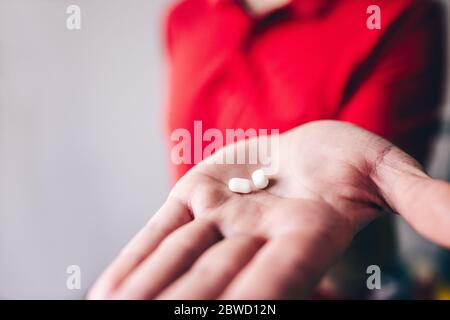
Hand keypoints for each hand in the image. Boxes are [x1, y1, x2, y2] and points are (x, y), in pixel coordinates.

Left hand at [89, 120, 449, 298]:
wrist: (303, 147)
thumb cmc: (346, 159)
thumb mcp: (382, 168)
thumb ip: (417, 198)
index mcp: (303, 237)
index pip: (274, 281)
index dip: (254, 300)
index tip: (227, 313)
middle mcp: (253, 239)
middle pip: (215, 282)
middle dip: (186, 306)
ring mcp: (217, 219)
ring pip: (177, 262)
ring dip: (147, 293)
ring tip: (112, 316)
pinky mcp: (191, 200)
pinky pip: (158, 235)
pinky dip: (135, 263)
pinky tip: (107, 294)